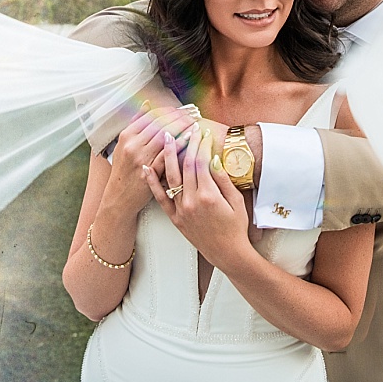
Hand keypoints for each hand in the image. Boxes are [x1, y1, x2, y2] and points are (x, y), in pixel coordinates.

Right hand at [107, 103, 197, 213]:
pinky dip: (180, 144)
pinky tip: (191, 138)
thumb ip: (136, 124)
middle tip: (192, 114)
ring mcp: (141, 158)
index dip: (168, 110)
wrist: (119, 197)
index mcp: (127, 135)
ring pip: (165, 136)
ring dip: (182, 127)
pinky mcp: (150, 172)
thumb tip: (148, 104)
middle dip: (178, 116)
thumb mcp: (124, 144)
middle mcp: (132, 145)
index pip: (151, 116)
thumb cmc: (124, 170)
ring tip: (194, 123)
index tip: (180, 109)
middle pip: (160, 124)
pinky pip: (167, 154)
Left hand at [143, 126, 249, 267]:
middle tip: (185, 129)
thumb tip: (213, 158)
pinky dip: (152, 182)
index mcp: (208, 196)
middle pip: (185, 166)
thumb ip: (223, 179)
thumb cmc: (235, 227)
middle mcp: (191, 201)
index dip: (200, 144)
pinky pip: (160, 198)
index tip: (202, 132)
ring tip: (166, 137)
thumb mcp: (236, 201)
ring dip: (168, 156)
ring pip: (170, 177)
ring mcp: (181, 210)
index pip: (200, 162)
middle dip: (185, 144)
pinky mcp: (174, 218)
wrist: (227, 253)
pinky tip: (146, 168)